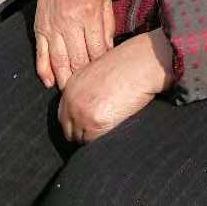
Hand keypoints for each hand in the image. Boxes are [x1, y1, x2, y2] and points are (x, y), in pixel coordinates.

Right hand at [30, 0, 114, 89]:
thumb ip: (107, 22)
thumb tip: (109, 49)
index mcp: (89, 13)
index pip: (97, 50)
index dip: (102, 67)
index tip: (108, 79)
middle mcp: (69, 22)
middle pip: (78, 60)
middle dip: (85, 80)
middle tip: (92, 94)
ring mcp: (52, 26)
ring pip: (59, 61)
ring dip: (65, 81)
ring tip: (72, 95)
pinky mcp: (39, 28)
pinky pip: (41, 54)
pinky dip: (44, 71)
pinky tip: (50, 83)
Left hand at [58, 31, 175, 143]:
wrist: (142, 64)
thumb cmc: (129, 65)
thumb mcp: (100, 73)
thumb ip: (88, 90)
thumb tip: (92, 107)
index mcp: (71, 86)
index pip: (64, 115)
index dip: (76, 122)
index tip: (88, 126)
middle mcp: (71, 99)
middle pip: (68, 129)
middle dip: (82, 132)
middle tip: (100, 131)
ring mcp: (81, 112)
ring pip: (81, 138)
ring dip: (94, 137)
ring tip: (110, 128)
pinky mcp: (94, 122)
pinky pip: (93, 141)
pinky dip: (103, 138)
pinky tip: (114, 128)